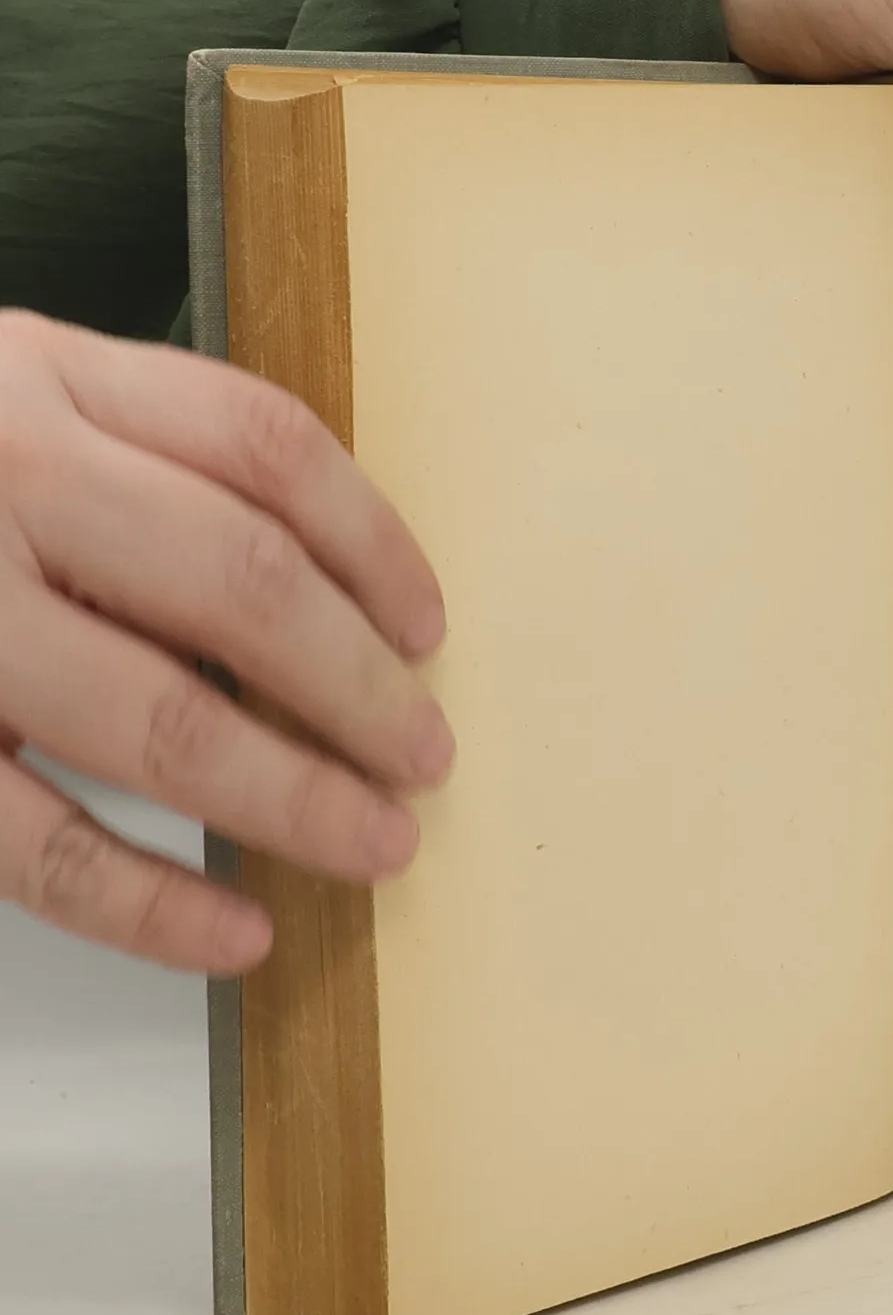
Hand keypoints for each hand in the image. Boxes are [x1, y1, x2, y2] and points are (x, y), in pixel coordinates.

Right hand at [0, 311, 451, 973]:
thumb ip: (139, 448)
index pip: (267, 446)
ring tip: (378, 846)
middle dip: (360, 687)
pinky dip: (148, 901)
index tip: (430, 628)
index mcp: (44, 379)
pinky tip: (235, 935)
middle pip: (241, 583)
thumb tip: (332, 593)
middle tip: (426, 757)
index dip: (376, 543)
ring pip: (153, 717)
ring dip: (291, 798)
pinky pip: (32, 842)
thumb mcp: (7, 391)